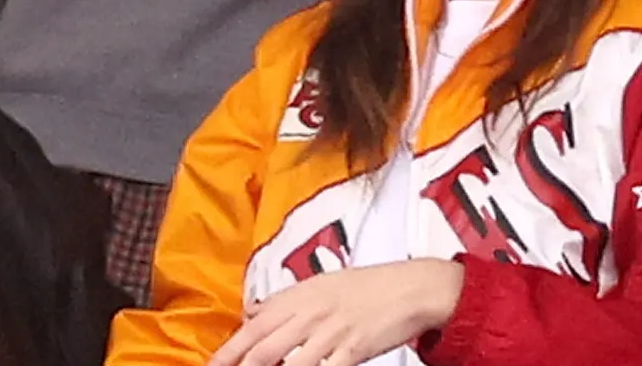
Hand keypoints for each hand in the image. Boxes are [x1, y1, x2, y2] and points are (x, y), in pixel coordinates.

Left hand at [206, 260, 464, 365]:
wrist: (411, 287)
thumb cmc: (367, 287)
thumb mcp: (320, 285)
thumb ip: (284, 301)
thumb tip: (251, 311)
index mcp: (299, 296)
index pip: (254, 325)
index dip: (229, 349)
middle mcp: (310, 312)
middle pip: (264, 347)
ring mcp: (331, 331)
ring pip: (290, 363)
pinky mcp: (353, 348)